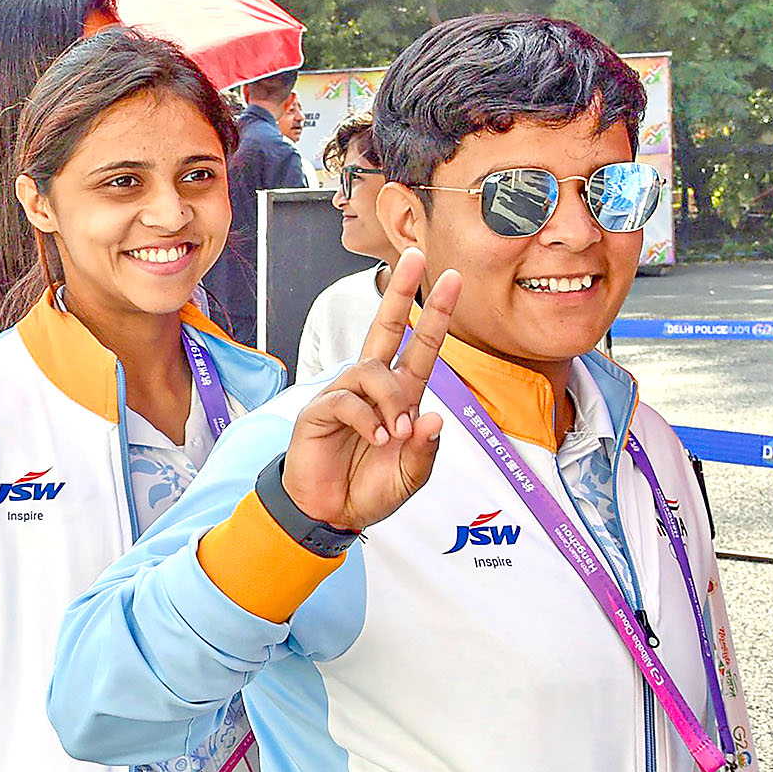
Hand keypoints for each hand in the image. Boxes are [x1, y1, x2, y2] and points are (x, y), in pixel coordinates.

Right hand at [281, 248, 462, 531]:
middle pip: (386, 327)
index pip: (420, 346)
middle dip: (402, 292)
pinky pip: (345, 399)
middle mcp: (372, 389)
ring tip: (394, 432)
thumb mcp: (410, 476)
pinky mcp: (319, 411)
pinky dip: (365, 418)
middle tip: (416, 257)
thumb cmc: (368, 490)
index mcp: (399, 397)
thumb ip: (425, 450)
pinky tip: (374, 438)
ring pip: (371, 368)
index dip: (436, 314)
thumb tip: (432, 416)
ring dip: (391, 398)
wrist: (328, 514)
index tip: (453, 279)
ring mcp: (343, 396)